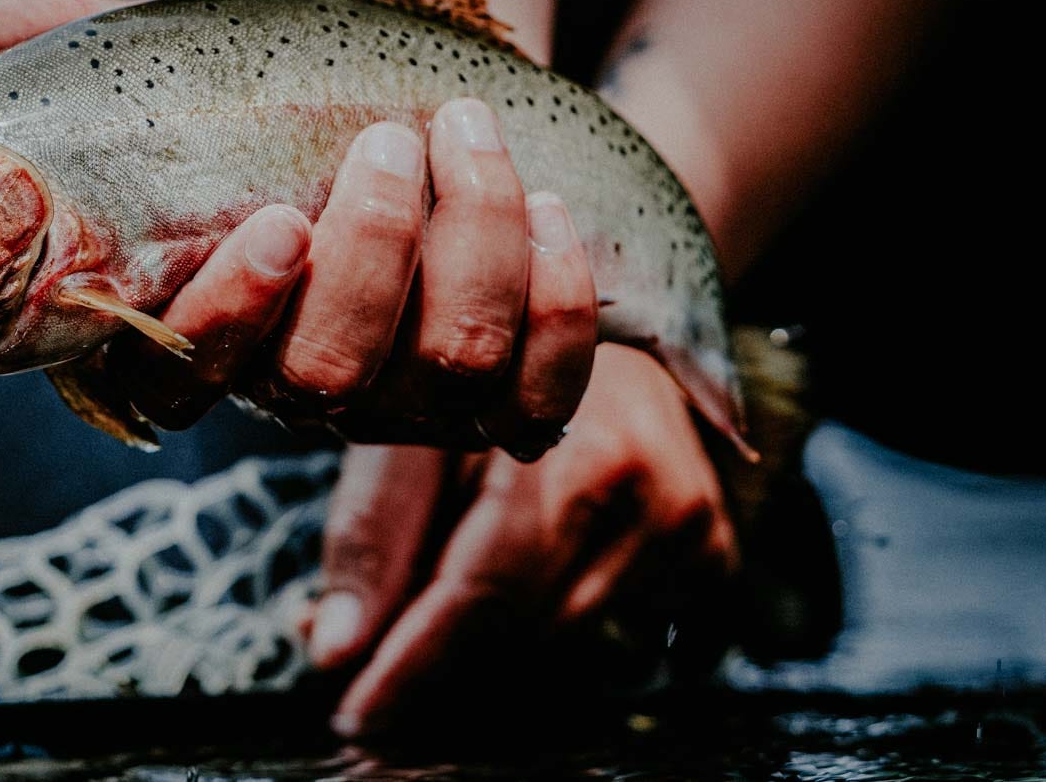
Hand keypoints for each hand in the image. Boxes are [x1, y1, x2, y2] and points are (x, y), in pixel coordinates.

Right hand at [0, 0, 599, 459]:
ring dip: (470, 244)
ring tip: (467, 138)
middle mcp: (301, 387)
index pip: (179, 384)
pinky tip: (550, 208)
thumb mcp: (174, 72)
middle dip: (371, 257)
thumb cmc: (281, 113)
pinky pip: (545, 388)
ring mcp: (410, 401)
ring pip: (449, 367)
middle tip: (389, 147)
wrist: (427, 120)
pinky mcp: (512, 399)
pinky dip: (558, 296)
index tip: (267, 225)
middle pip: (328, 378)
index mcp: (201, 332)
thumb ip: (64, 52)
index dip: (226, 320)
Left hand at [310, 344, 738, 736]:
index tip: (355, 716)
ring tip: (425, 638)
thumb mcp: (416, 428)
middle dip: (438, 667)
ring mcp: (694, 531)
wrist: (607, 329)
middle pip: (528, 631)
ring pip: (570, 646)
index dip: (415, 666)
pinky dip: (558, 650)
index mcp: (571, 450)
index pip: (487, 592)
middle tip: (370, 683)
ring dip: (490, 659)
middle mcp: (649, 495)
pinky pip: (627, 645)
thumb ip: (373, 538)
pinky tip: (511, 630)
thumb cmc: (491, 374)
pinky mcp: (715, 557)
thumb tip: (330, 651)